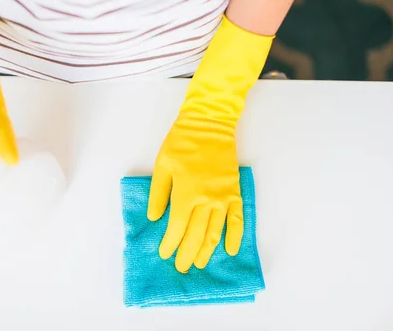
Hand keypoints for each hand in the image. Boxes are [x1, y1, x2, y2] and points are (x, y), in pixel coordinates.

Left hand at [148, 113, 242, 272]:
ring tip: (199, 263)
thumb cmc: (182, 143)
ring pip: (216, 231)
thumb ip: (158, 194)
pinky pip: (238, 219)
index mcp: (185, 193)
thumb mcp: (162, 165)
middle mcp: (205, 200)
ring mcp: (223, 197)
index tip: (165, 253)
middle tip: (181, 267)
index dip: (170, 243)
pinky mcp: (234, 192)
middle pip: (196, 234)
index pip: (176, 227)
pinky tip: (230, 250)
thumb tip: (154, 218)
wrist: (209, 126)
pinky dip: (235, 236)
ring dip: (207, 250)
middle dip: (187, 253)